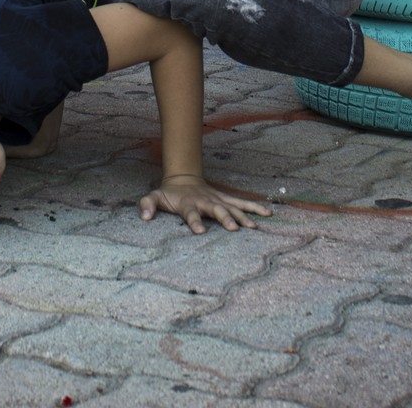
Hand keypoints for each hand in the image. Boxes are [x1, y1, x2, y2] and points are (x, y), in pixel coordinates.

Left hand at [138, 174, 271, 233]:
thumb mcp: (153, 197)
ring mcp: (217, 200)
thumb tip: (144, 217)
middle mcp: (205, 201)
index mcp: (188, 203)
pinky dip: (254, 207)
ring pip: (232, 207)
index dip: (195, 221)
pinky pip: (241, 203)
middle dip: (225, 219)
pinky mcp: (225, 200)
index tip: (200, 232)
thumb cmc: (168, 194)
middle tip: (234, 229)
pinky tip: (268, 213)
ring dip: (243, 215)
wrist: (183, 178)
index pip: (191, 213)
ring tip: (254, 226)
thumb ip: (147, 205)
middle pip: (216, 210)